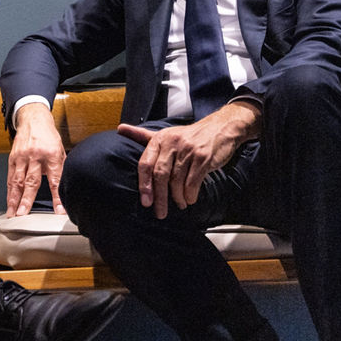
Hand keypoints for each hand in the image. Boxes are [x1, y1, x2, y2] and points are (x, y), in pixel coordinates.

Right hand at [6, 102, 65, 215]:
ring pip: (17, 181)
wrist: (33, 119)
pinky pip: (10, 177)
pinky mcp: (13, 158)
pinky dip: (9, 191)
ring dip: (14, 199)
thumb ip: (60, 169)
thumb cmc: (48, 136)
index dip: (57, 197)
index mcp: (51, 155)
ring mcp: (22, 157)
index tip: (58, 210)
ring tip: (12, 213)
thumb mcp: (60, 150)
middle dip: (27, 199)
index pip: (55, 180)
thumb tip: (65, 188)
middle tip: (23, 214)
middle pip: (31, 182)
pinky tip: (9, 202)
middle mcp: (35, 156)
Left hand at [117, 102, 260, 218]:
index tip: (145, 202)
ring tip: (179, 204)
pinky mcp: (203, 157)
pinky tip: (190, 199)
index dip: (144, 185)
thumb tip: (120, 129)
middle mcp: (172, 143)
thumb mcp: (165, 134)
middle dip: (159, 197)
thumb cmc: (189, 136)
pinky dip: (190, 194)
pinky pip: (193, 181)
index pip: (145, 164)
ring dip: (177, 197)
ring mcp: (188, 150)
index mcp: (159, 139)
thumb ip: (142, 135)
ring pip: (177, 180)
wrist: (220, 128)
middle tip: (160, 212)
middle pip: (160, 175)